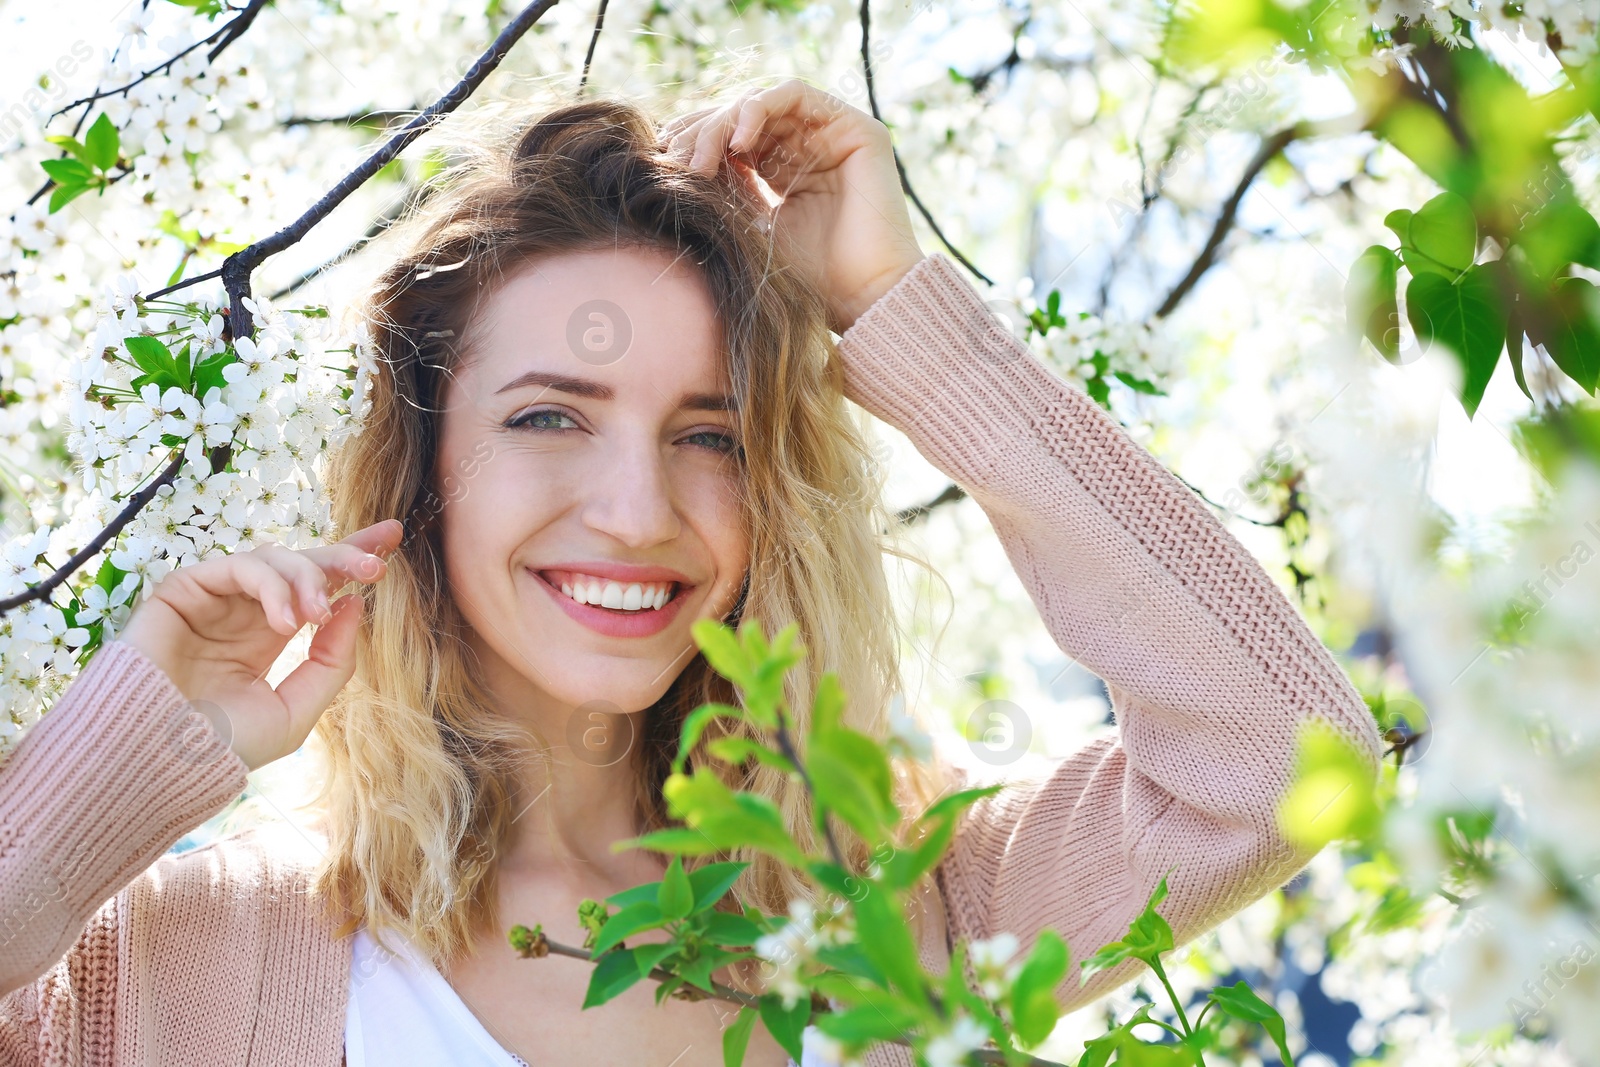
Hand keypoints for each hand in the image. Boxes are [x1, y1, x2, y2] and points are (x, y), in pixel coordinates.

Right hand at [117, 518, 402, 770]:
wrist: (159, 758)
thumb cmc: (222, 745)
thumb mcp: (296, 709)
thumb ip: (332, 661)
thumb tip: (355, 604)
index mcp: (269, 635)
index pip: (317, 586)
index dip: (350, 558)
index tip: (393, 539)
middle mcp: (244, 612)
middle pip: (303, 561)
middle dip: (344, 554)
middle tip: (376, 566)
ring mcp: (215, 599)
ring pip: (275, 559)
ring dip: (307, 579)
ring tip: (317, 613)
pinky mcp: (184, 590)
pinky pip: (239, 568)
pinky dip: (271, 586)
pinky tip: (285, 621)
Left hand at [662, 78, 925, 333]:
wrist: (861, 298)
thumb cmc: (808, 278)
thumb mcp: (750, 224)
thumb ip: (725, 186)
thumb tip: (677, 153)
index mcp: (781, 171)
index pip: (731, 137)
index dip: (695, 138)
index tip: (662, 159)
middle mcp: (806, 147)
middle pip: (743, 115)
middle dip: (703, 131)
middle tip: (677, 158)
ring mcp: (830, 134)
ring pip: (763, 102)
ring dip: (725, 121)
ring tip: (704, 157)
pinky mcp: (855, 128)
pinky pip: (795, 94)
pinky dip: (760, 107)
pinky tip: (740, 142)